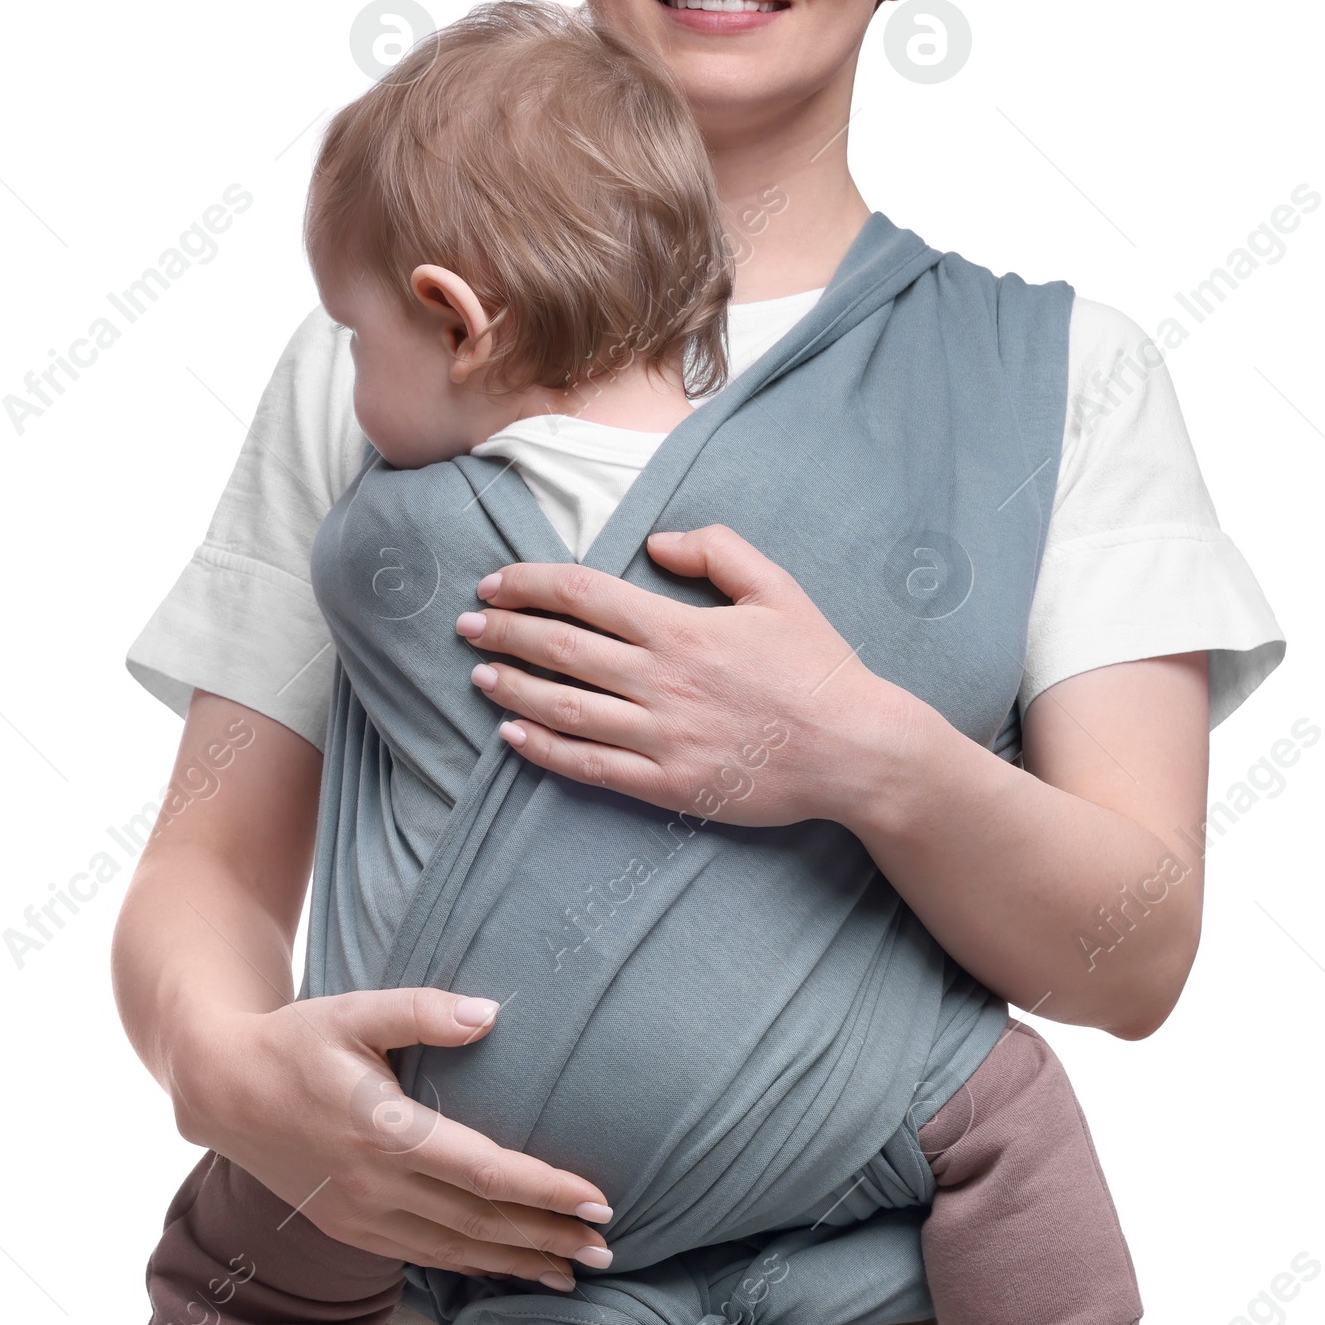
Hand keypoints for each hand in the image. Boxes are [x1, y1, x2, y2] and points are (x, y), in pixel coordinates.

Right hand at [170, 986, 612, 1288]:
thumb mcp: (354, 1011)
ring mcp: (362, 1216)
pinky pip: (426, 1256)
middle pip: (481, 1222)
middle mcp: (376, 1186)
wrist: (222, 1090)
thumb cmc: (296, 1042)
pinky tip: (512, 1271)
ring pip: (456, 1251)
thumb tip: (490, 1014)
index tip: (597, 1201)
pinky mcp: (352, 1229)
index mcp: (385, 1132)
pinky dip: (475, 1268)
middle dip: (549, 1239)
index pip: (484, 1171)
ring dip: (520, 1265)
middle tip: (607, 1251)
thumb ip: (423, 1012)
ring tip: (575, 1274)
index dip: (545, 1190)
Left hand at [456, 526, 903, 829]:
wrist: (857, 750)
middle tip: (467, 625)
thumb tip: (657, 541)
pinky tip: (513, 735)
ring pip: (565, 708)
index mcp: (681, 628)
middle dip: (505, 631)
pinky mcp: (668, 783)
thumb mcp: (778, 589)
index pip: (583, 595)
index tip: (494, 583)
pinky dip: (544, 750)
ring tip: (480, 674)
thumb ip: (717, 551)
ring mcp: (661, 736)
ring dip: (514, 687)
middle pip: (561, 649)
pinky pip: (590, 766)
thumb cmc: (819, 669)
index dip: (529, 584)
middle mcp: (661, 680)